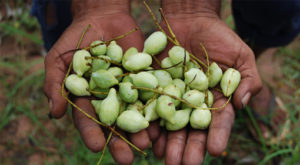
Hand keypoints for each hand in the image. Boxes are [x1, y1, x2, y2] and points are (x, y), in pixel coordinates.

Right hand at [43, 1, 149, 163]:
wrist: (104, 16)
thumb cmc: (77, 37)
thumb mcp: (60, 57)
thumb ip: (55, 83)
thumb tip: (54, 114)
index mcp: (88, 99)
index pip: (88, 120)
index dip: (91, 133)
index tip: (96, 146)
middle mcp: (109, 99)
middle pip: (114, 124)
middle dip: (119, 142)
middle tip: (126, 160)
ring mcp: (128, 91)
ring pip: (135, 115)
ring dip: (141, 131)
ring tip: (147, 144)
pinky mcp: (145, 80)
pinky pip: (151, 96)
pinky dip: (155, 110)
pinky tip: (161, 124)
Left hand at [149, 1, 261, 163]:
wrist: (190, 20)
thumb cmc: (219, 37)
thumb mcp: (240, 55)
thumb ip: (248, 80)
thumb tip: (242, 104)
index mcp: (216, 99)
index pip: (219, 121)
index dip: (217, 135)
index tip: (216, 150)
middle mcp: (194, 103)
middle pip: (192, 129)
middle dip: (190, 148)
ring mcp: (174, 97)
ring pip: (171, 125)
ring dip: (169, 143)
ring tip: (166, 159)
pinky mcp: (156, 89)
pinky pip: (152, 109)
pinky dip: (151, 125)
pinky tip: (149, 140)